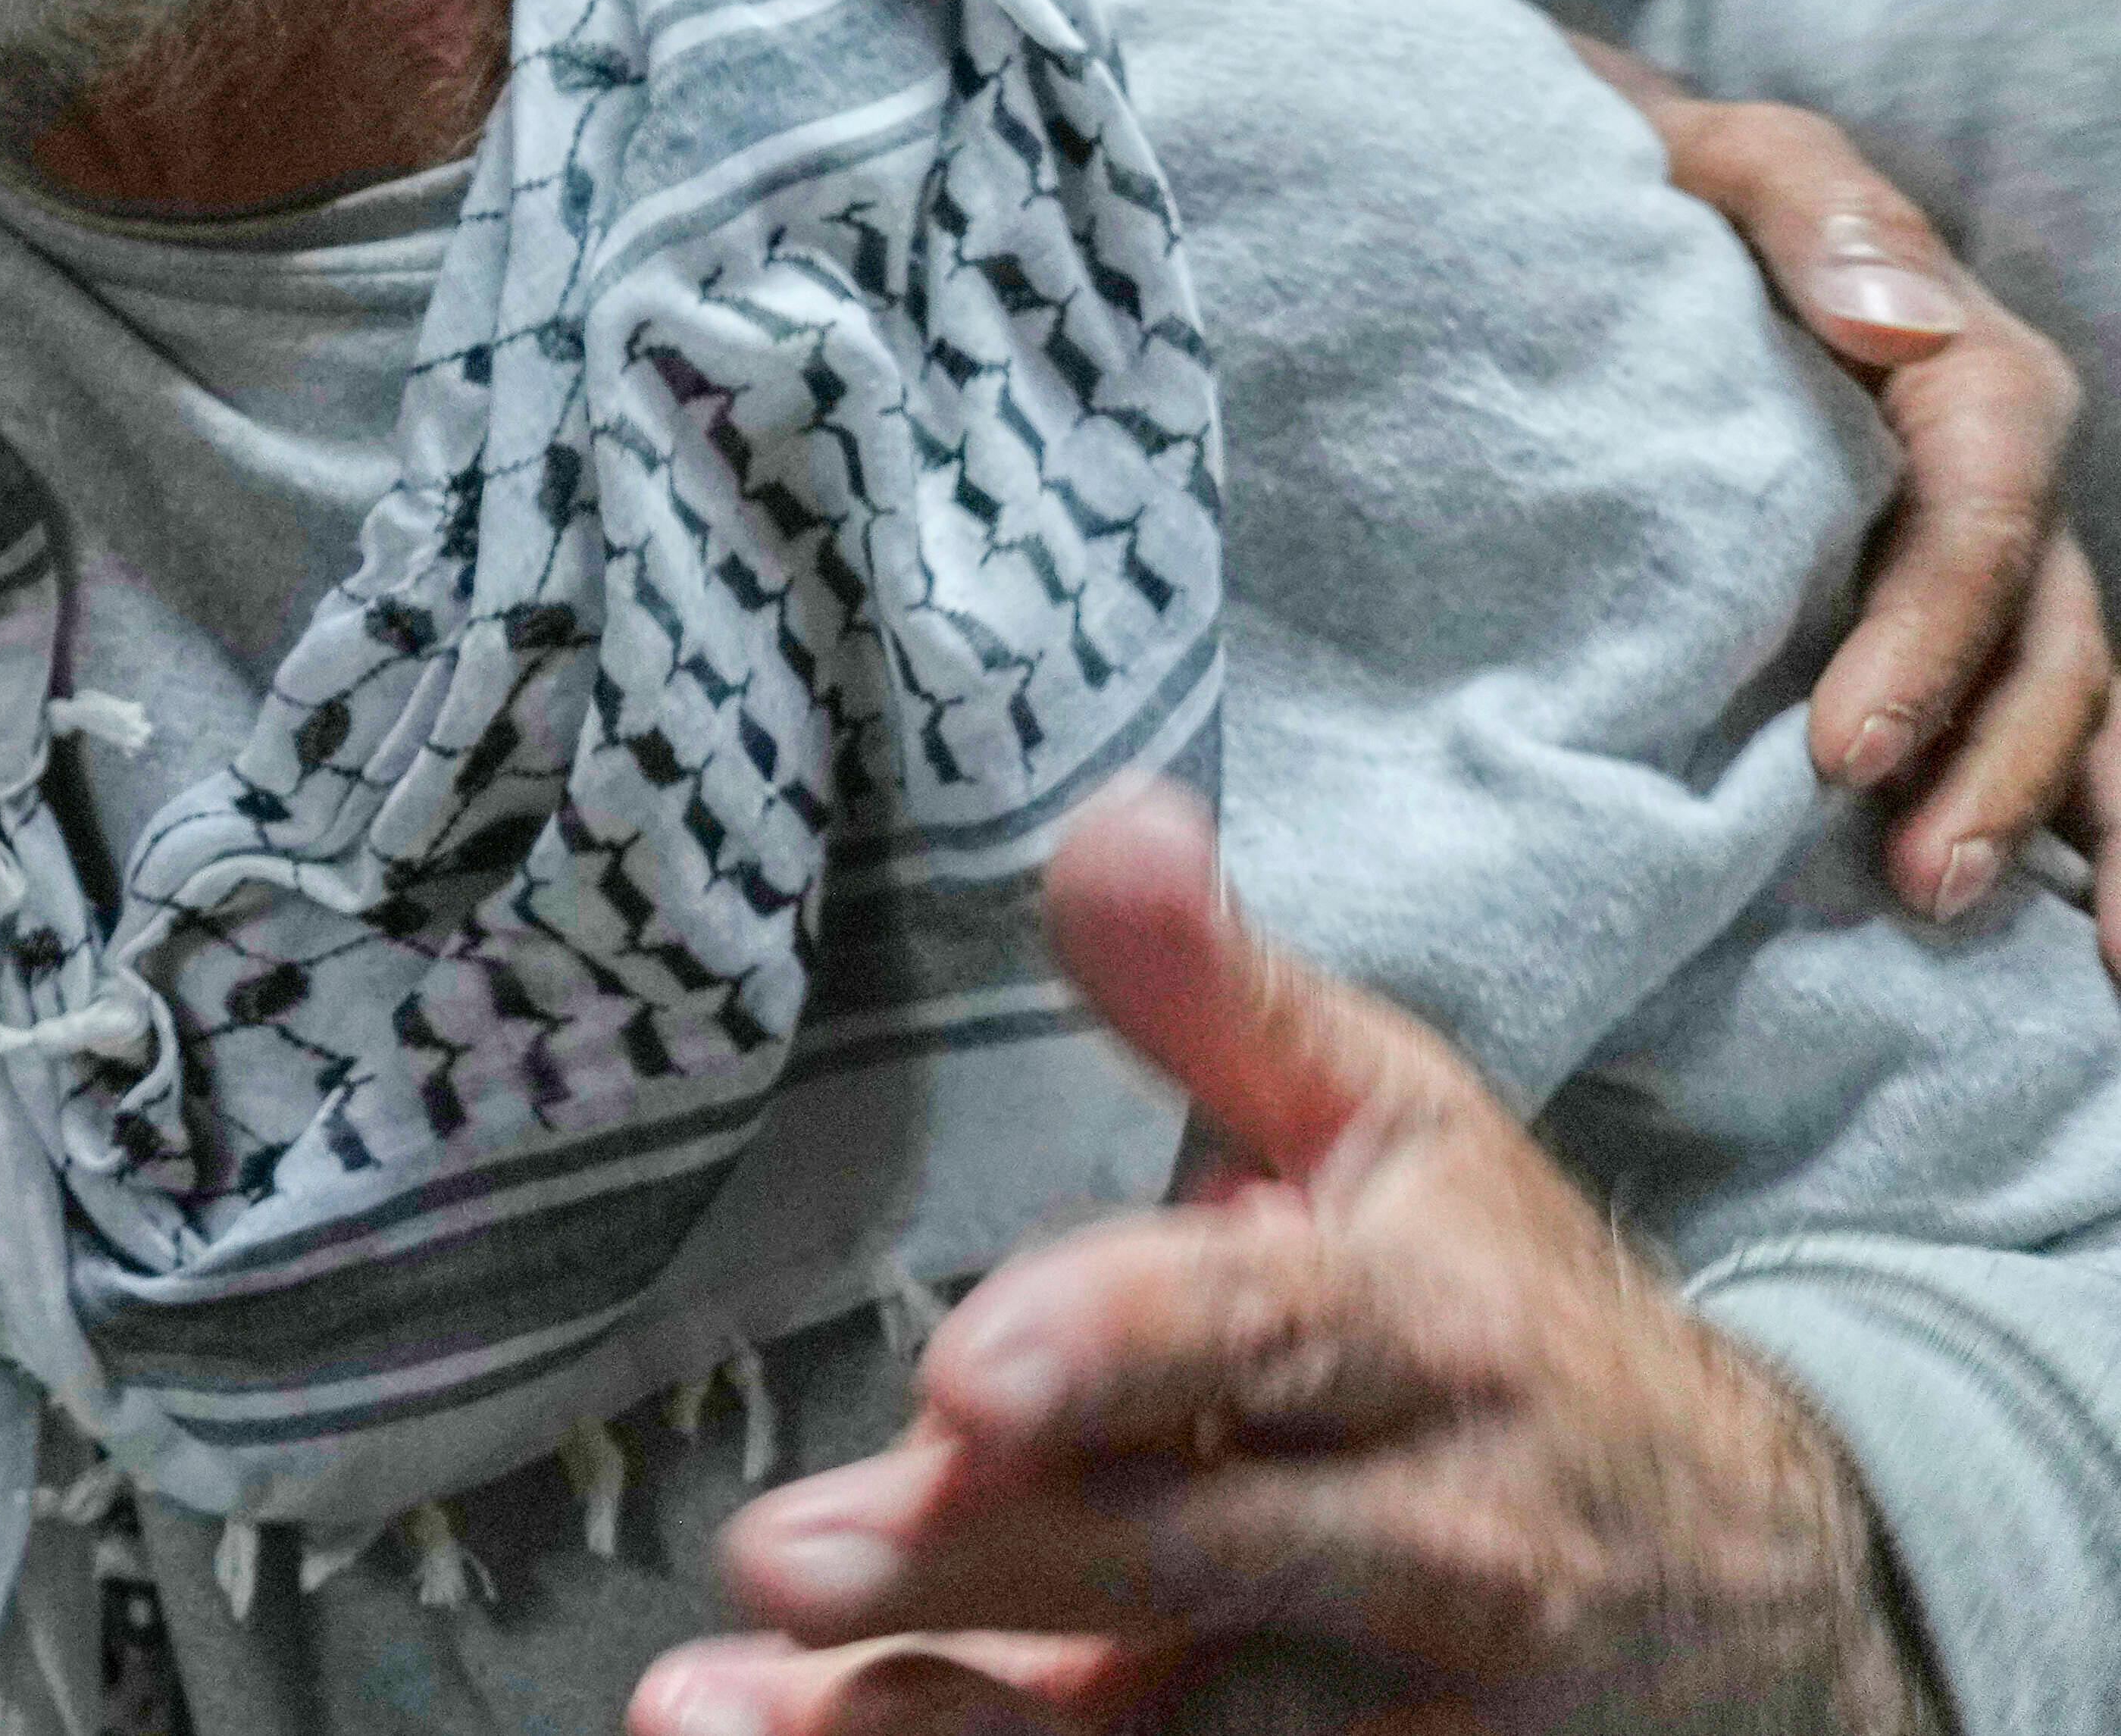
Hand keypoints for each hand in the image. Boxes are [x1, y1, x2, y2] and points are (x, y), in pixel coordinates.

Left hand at [629, 783, 1940, 1735]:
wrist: (1749, 1575)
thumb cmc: (1506, 1315)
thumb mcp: (1392, 1128)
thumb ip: (1221, 999)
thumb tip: (1108, 820)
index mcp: (1426, 1334)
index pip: (1270, 1335)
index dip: (1127, 1348)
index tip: (968, 1369)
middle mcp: (1429, 1537)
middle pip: (1193, 1558)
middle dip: (982, 1563)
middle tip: (774, 1555)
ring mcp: (1397, 1705)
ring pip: (1175, 1734)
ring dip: (944, 1732)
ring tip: (714, 1715)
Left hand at [1587, 49, 2101, 945]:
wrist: (1631, 198)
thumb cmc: (1667, 181)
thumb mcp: (1728, 158)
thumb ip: (1812, 215)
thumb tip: (1900, 324)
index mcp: (1969, 370)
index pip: (1981, 516)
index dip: (1930, 640)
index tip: (1844, 751)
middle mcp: (2007, 471)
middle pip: (2044, 636)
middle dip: (1997, 769)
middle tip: (1920, 886)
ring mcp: (1993, 548)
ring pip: (2067, 697)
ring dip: (2046, 819)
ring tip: (2000, 937)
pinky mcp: (1952, 604)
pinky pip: (2040, 717)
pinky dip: (2072, 821)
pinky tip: (2077, 946)